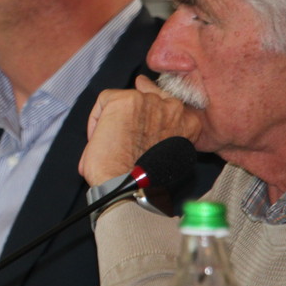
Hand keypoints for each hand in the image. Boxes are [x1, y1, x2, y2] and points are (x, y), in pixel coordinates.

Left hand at [79, 75, 200, 184]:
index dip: (146, 123)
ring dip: (114, 117)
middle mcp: (172, 107)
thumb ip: (162, 132)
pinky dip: (96, 118)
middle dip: (131, 119)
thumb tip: (146, 124)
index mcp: (188, 122)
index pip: (165, 109)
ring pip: (125, 99)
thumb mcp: (167, 150)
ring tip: (110, 141)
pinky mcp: (127, 100)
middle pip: (145, 102)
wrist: (127, 186)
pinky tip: (99, 138)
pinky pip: (105, 99)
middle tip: (120, 139)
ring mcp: (150, 101)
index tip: (135, 135)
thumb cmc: (144, 179)